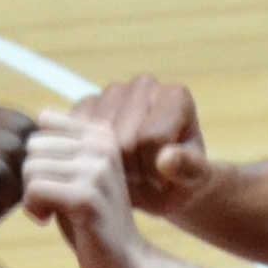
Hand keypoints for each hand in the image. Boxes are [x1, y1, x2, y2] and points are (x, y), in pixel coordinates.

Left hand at [23, 114, 154, 267]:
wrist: (125, 260)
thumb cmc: (93, 217)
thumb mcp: (79, 171)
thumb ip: (61, 145)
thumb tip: (39, 116)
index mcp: (103, 133)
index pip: (45, 122)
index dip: (40, 154)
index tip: (55, 177)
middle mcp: (103, 145)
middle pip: (34, 146)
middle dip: (32, 176)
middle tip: (51, 199)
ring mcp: (97, 170)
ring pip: (31, 168)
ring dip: (31, 196)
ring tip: (52, 210)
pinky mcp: (86, 197)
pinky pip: (35, 190)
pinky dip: (33, 209)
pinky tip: (49, 220)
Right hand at [76, 75, 206, 214]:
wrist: (157, 182)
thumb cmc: (179, 179)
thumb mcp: (194, 182)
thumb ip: (188, 170)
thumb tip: (167, 159)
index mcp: (175, 97)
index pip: (151, 138)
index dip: (152, 170)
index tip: (161, 181)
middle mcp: (144, 85)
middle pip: (123, 140)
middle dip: (130, 170)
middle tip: (140, 179)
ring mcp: (112, 92)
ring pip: (96, 140)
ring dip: (106, 166)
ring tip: (125, 173)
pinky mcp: (86, 105)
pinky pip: (74, 133)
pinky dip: (84, 157)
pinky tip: (102, 165)